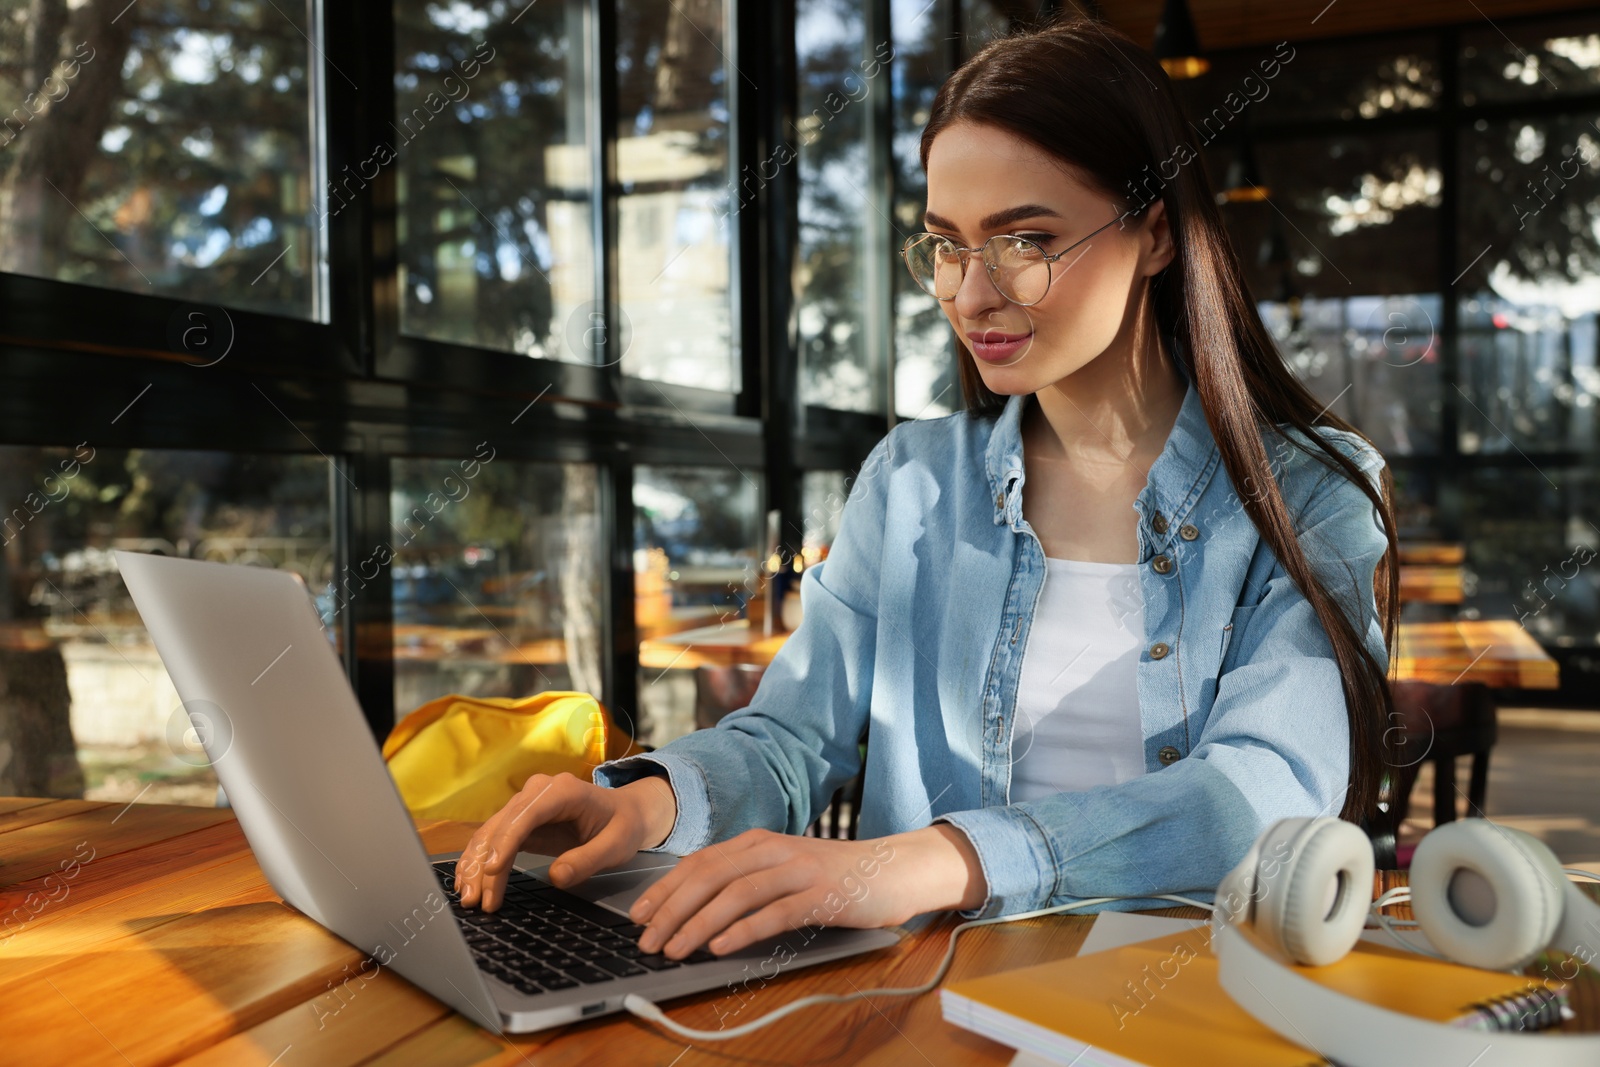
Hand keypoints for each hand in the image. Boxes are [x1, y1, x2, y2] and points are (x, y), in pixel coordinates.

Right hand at [453, 771, 676, 911]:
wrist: (626, 813)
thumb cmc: (622, 826)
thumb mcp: (616, 846)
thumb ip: (588, 859)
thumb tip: (556, 876)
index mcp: (563, 791)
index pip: (527, 814)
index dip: (507, 840)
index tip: (493, 869)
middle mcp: (537, 792)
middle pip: (502, 826)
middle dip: (485, 863)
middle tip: (476, 900)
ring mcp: (525, 804)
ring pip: (491, 834)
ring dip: (476, 866)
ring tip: (469, 899)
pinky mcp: (520, 821)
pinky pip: (494, 840)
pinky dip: (480, 861)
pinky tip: (468, 882)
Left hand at [629, 824, 986, 959]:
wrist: (894, 870)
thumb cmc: (833, 877)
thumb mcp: (782, 870)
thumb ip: (745, 881)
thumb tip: (694, 910)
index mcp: (757, 842)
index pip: (699, 862)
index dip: (665, 889)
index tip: (638, 915)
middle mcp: (773, 849)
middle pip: (709, 876)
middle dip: (672, 909)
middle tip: (647, 941)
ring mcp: (798, 870)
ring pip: (737, 893)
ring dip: (699, 922)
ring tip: (675, 949)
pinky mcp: (822, 894)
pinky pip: (776, 912)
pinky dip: (745, 929)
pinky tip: (722, 946)